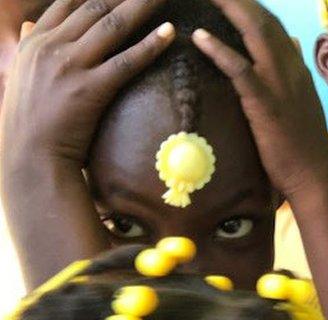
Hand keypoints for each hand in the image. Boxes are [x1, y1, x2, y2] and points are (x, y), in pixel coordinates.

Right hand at [0, 0, 174, 165]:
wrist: (30, 158)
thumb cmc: (28, 121)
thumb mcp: (19, 76)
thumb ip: (28, 47)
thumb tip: (28, 25)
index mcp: (34, 42)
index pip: (68, 3)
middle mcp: (50, 47)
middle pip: (95, 5)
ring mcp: (70, 66)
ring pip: (113, 24)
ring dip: (142, 4)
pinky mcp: (90, 88)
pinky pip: (127, 61)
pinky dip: (150, 44)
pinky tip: (170, 31)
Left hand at [191, 0, 327, 198]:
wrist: (315, 177)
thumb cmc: (303, 146)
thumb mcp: (301, 101)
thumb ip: (293, 71)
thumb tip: (292, 42)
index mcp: (296, 67)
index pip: (271, 23)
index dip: (247, 5)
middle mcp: (290, 68)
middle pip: (261, 18)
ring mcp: (280, 84)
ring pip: (255, 33)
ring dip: (228, 8)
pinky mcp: (266, 104)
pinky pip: (241, 70)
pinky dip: (220, 50)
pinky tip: (199, 37)